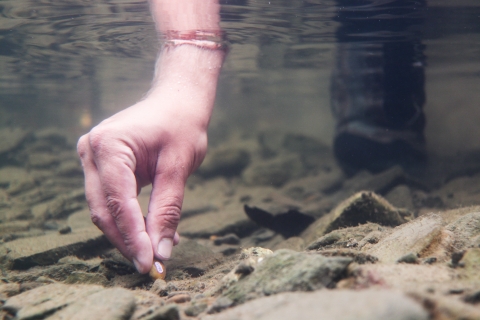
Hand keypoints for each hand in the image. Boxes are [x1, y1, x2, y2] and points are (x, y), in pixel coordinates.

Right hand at [77, 52, 218, 271]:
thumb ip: (167, 209)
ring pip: (105, 210)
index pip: (118, 202)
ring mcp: (92, 158)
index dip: (134, 237)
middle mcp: (91, 151)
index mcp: (109, 145)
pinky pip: (112, 200)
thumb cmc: (182, 125)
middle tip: (153, 266)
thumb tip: (162, 251)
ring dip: (130, 234)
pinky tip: (154, 232)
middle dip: (128, 241)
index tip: (150, 264)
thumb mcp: (179, 166)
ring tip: (159, 250)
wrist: (177, 101)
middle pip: (104, 210)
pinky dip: (131, 219)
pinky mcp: (101, 167)